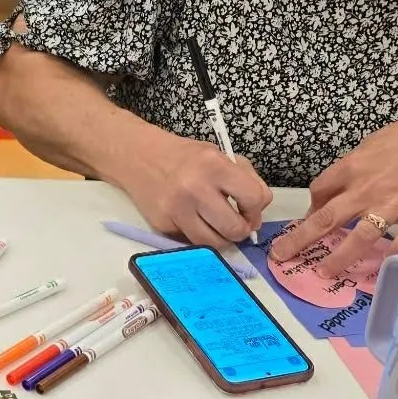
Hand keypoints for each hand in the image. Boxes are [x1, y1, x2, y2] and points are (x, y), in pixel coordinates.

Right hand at [114, 130, 272, 248]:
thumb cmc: (184, 156)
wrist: (139, 156)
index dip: (256, 209)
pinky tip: (195, 222)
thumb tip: (258, 211)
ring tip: (217, 227)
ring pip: (213, 243)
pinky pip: (191, 242)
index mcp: (214, 166)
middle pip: (234, 229)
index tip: (249, 209)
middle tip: (236, 223)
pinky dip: (198, 236)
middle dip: (240, 230)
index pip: (254, 198)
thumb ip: (246, 178)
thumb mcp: (219, 155)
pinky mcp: (162, 224)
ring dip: (221, 239)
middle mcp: (195, 188)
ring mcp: (176, 209)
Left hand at [270, 101, 397, 277]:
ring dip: (340, 256)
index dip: (310, 211)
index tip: (307, 224)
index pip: (320, 192)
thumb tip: (335, 187)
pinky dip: (393, 255)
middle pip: (328, 217)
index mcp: (355, 166)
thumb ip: (355, 166)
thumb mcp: (376, 143)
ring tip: (324, 272)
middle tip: (282, 256)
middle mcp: (369, 186)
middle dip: (301, 239)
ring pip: (361, 234)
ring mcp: (397, 201)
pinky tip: (381, 269)